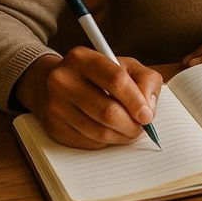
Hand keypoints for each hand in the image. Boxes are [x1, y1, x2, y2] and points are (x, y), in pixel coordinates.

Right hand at [13, 48, 162, 149]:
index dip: (136, 101)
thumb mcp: (124, 65)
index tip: (147, 115)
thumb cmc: (98, 75)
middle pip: (107, 111)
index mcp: (82, 58)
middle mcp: (63, 80)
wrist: (55, 83)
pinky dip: (106, 142)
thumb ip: (145, 80)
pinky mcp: (53, 127)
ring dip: (121, 136)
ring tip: (130, 131)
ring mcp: (55, 105)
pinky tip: (111, 132)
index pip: (116, 80)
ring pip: (99, 132)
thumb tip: (148, 109)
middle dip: (131, 125)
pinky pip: (88, 143)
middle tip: (142, 128)